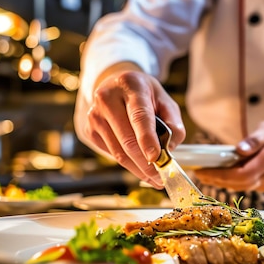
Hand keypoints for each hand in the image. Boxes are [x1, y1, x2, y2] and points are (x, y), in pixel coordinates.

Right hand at [84, 62, 184, 187]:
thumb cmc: (143, 95)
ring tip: (154, 178)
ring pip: (118, 152)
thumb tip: (170, 148)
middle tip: (161, 178)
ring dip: (138, 169)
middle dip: (146, 164)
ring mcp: (95, 115)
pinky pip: (111, 154)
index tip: (156, 158)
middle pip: (127, 140)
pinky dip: (128, 164)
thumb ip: (174, 122)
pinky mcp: (89, 130)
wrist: (115, 85)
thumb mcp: (164, 99)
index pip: (139, 116)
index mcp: (131, 86)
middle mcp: (107, 99)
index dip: (147, 139)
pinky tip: (139, 167)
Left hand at [194, 120, 263, 191]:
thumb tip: (239, 150)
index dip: (220, 175)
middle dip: (218, 180)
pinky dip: (234, 183)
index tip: (202, 171)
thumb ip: (254, 139)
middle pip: (241, 183)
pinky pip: (249, 187)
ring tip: (206, 175)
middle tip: (200, 174)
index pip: (243, 173)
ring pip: (244, 187)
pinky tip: (221, 177)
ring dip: (223, 183)